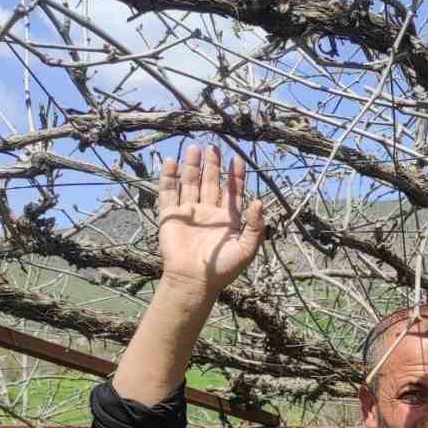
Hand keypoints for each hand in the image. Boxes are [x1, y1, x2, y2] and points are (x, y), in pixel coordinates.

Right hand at [156, 143, 264, 296]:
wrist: (194, 280)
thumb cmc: (222, 268)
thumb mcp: (247, 248)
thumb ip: (256, 226)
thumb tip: (259, 202)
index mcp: (227, 219)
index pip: (232, 192)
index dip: (235, 176)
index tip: (237, 159)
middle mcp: (208, 213)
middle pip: (211, 182)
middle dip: (213, 165)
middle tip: (214, 146)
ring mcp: (189, 213)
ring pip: (191, 183)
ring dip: (192, 166)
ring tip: (195, 147)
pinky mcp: (170, 216)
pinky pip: (168, 193)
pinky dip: (169, 177)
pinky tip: (171, 162)